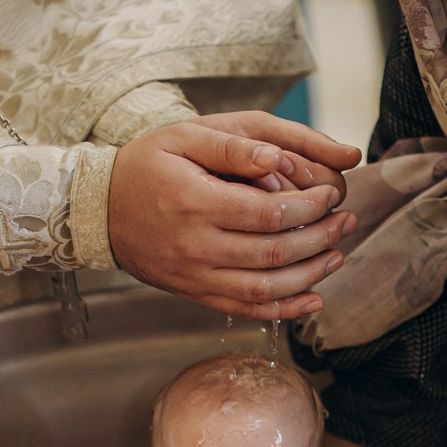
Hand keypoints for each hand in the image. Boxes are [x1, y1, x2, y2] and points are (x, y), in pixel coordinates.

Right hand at [108, 118, 359, 320]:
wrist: (98, 210)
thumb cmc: (146, 165)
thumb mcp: (184, 137)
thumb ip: (234, 146)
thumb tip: (279, 160)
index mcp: (195, 201)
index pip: (270, 213)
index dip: (311, 206)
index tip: (332, 192)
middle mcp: (195, 245)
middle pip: (275, 254)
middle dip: (321, 237)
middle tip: (347, 220)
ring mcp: (193, 276)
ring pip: (265, 289)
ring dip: (311, 275)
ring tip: (338, 253)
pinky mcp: (193, 293)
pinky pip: (245, 309)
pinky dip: (284, 309)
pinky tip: (313, 297)